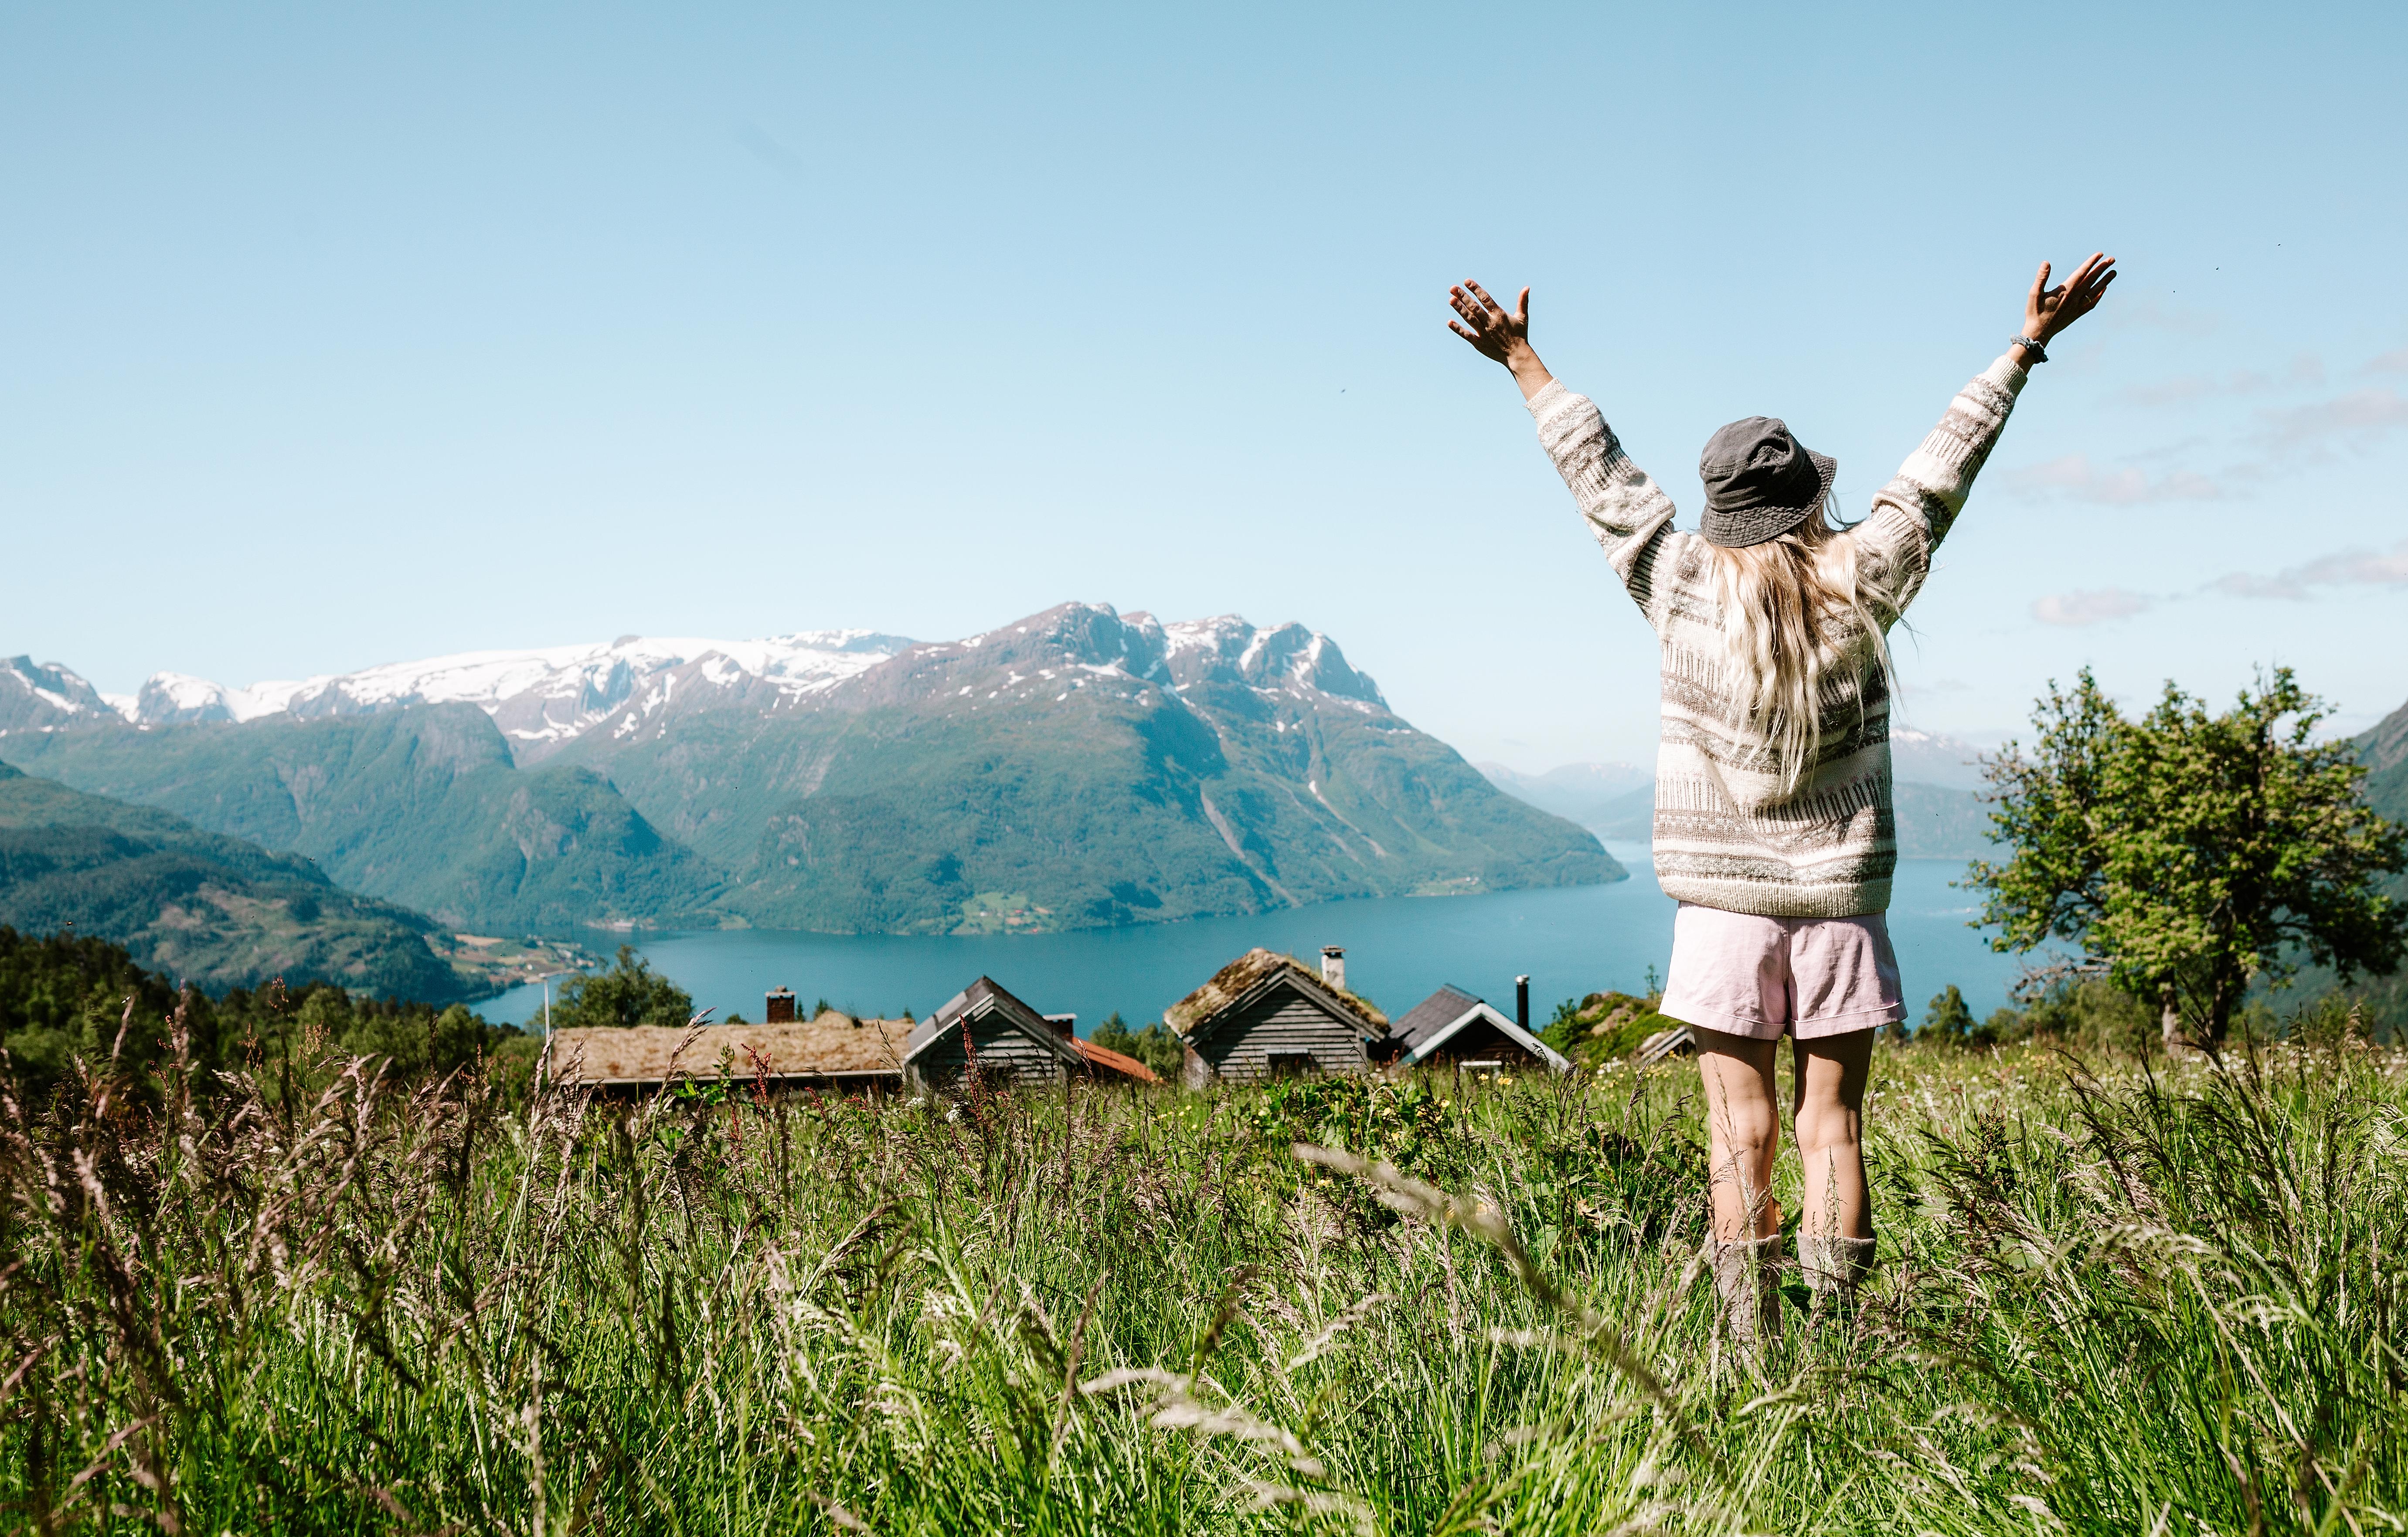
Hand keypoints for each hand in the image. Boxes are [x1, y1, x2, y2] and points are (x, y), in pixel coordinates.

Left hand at [1448, 281, 1553, 399]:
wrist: (1517, 355)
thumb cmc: (1520, 335)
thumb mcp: (1522, 317)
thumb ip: (1522, 302)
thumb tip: (1527, 287)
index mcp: (1499, 314)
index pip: (1485, 299)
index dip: (1476, 289)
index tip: (1467, 281)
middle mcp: (1490, 322)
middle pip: (1475, 307)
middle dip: (1463, 297)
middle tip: (1453, 288)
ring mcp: (1484, 333)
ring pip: (1470, 319)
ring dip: (1460, 309)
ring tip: (1451, 299)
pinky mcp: (1479, 343)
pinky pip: (1467, 335)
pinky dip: (1458, 329)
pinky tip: (1449, 322)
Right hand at [2022, 253, 2116, 345]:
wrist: (2038, 333)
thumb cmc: (2034, 312)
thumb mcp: (2034, 293)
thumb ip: (2041, 278)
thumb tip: (2046, 263)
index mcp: (2065, 291)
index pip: (2081, 273)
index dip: (2091, 263)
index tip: (2100, 254)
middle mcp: (2074, 298)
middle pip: (2091, 280)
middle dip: (2102, 269)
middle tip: (2112, 259)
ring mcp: (2077, 307)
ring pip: (2095, 291)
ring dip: (2105, 281)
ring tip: (2113, 272)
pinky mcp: (2077, 314)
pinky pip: (2092, 303)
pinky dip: (2099, 295)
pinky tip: (2104, 289)